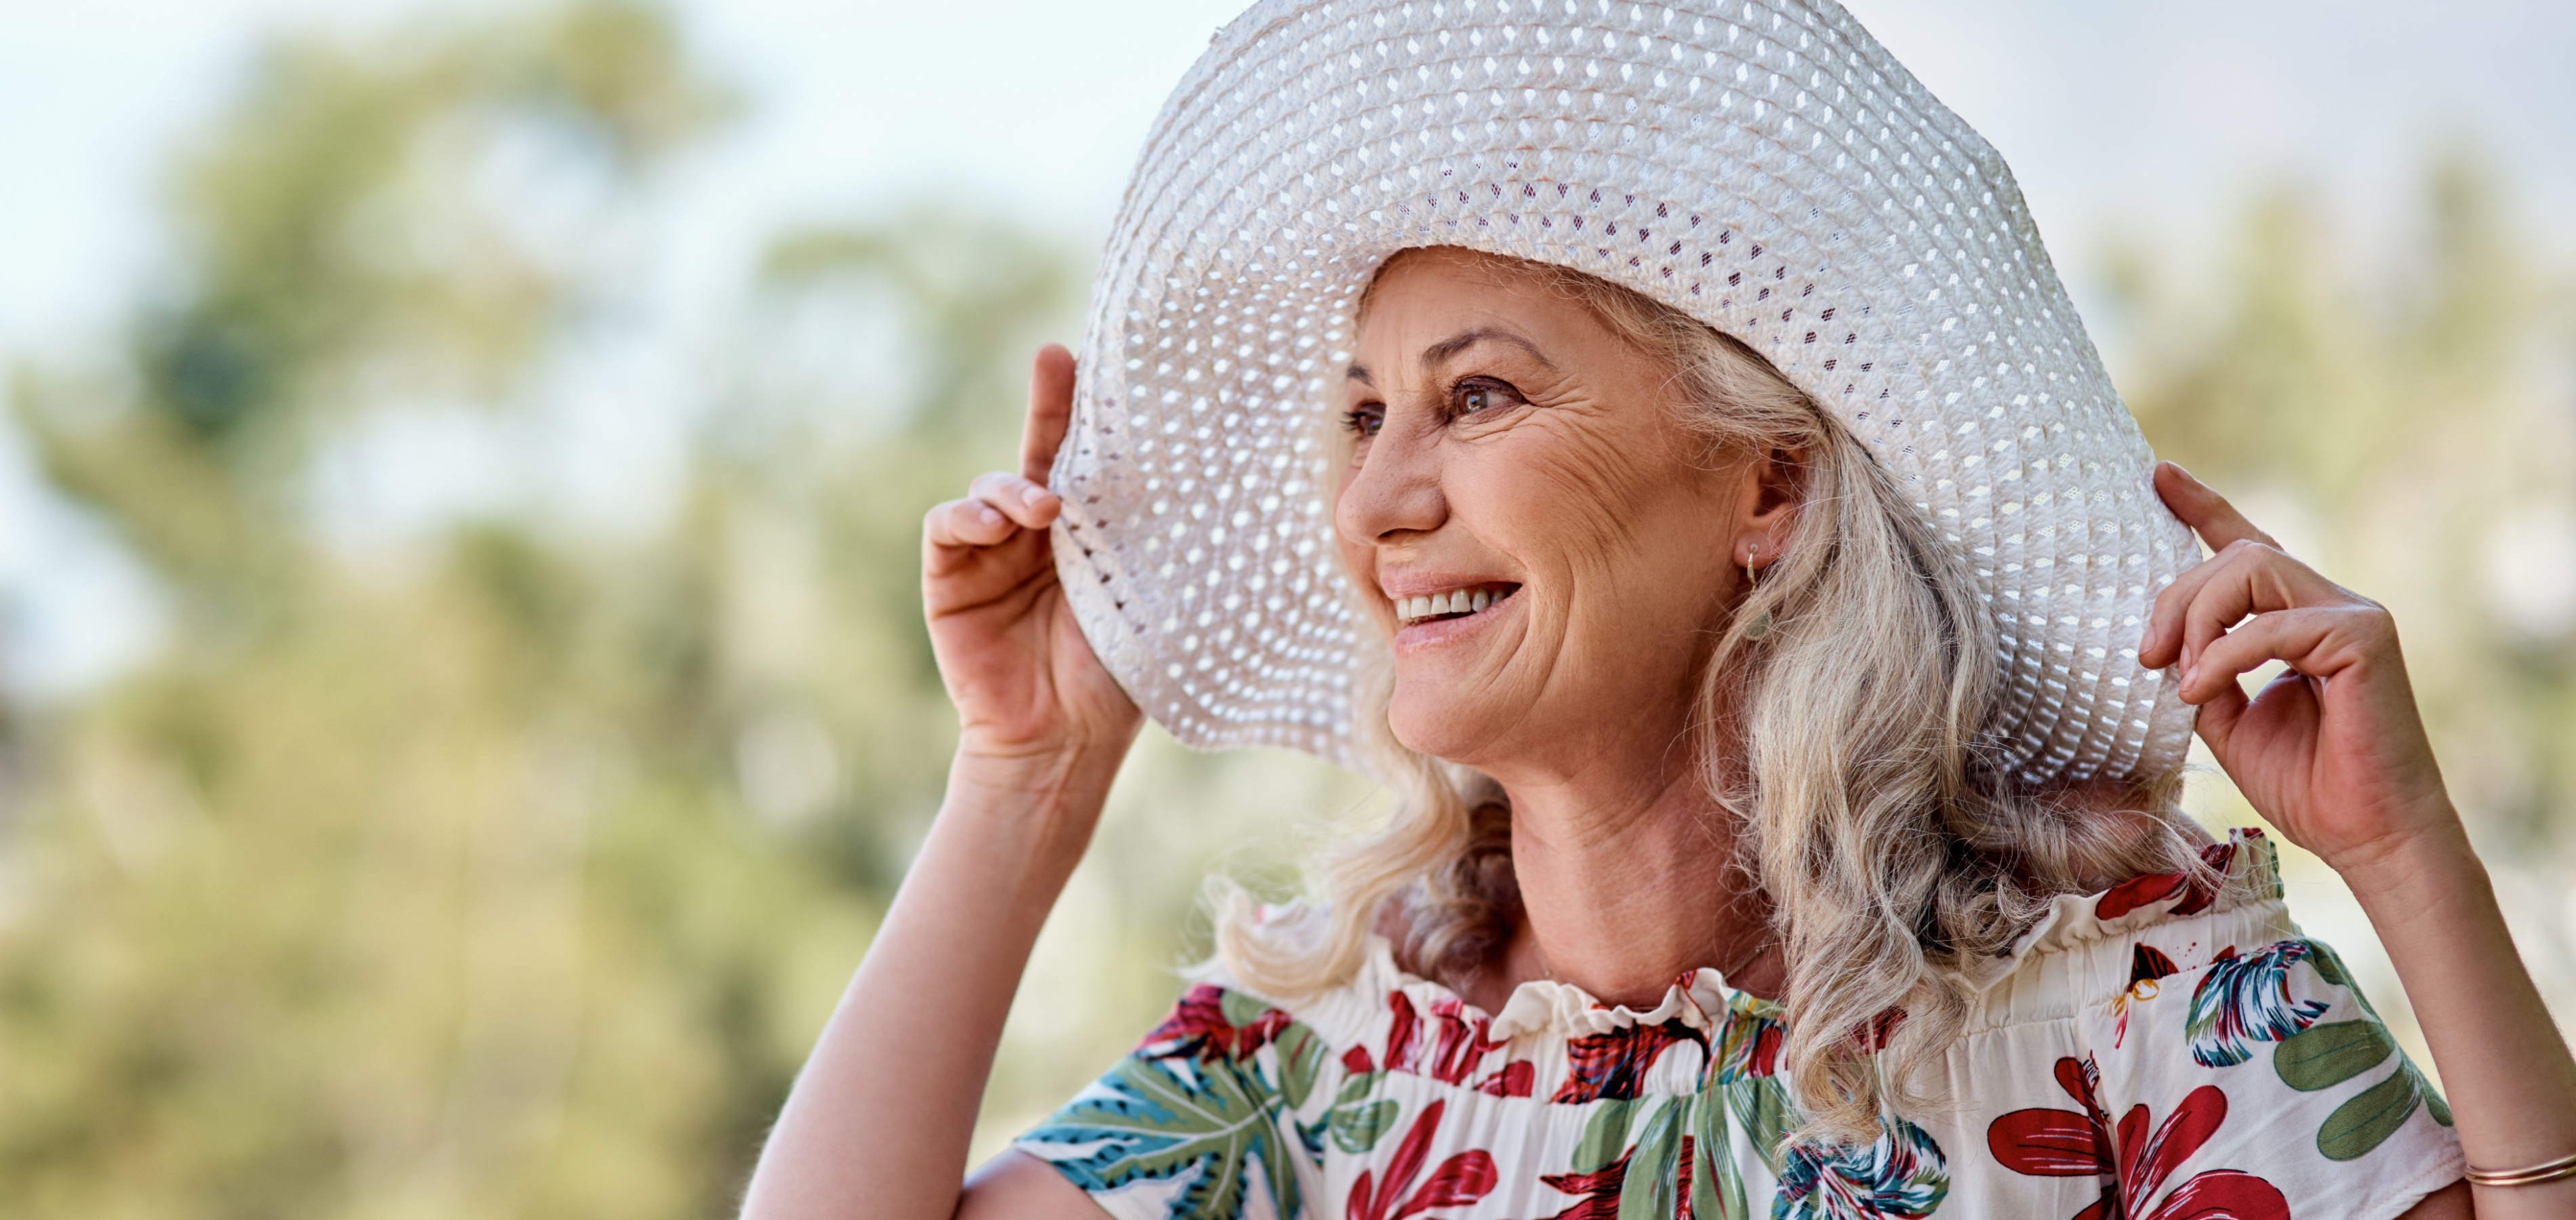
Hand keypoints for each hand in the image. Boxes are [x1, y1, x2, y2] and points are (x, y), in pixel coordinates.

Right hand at [923, 345, 1140, 769]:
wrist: (1061, 742)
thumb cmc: (1116, 680)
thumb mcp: (1146, 598)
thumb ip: (1153, 542)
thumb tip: (1220, 483)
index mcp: (1092, 534)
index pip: (1093, 460)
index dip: (1093, 411)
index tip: (1103, 362)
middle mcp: (1040, 533)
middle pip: (1041, 451)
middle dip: (1048, 403)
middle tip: (1054, 360)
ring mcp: (991, 552)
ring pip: (991, 487)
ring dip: (1012, 487)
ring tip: (1042, 508)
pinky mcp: (950, 577)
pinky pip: (948, 525)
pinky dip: (968, 516)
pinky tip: (995, 526)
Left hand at [2138, 462, 2458, 875]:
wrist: (2366, 836)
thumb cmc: (2306, 784)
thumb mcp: (2226, 718)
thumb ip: (2199, 669)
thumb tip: (2162, 642)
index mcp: (2297, 619)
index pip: (2246, 546)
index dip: (2202, 506)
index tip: (2157, 475)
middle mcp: (2330, 604)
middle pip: (2233, 557)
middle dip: (2175, 598)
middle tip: (2146, 657)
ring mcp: (2353, 615)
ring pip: (2250, 569)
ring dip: (2196, 619)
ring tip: (2178, 677)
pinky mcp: (2364, 636)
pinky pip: (2270, 624)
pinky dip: (2222, 655)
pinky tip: (2199, 690)